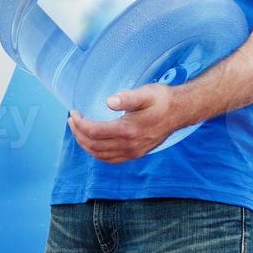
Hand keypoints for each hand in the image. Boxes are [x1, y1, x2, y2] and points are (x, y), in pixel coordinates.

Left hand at [67, 84, 188, 163]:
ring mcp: (133, 152)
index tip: (74, 112)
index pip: (94, 132)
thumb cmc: (162, 100)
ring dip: (85, 144)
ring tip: (78, 130)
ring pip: (100, 155)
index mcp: (129, 130)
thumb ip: (127, 98)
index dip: (79, 123)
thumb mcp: (145, 93)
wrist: (181, 112)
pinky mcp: (136, 154)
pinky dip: (97, 153)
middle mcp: (130, 145)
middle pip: (94, 146)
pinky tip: (93, 144)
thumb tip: (109, 102)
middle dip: (78, 133)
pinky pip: (111, 159)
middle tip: (72, 120)